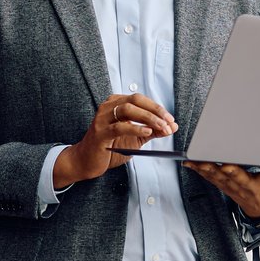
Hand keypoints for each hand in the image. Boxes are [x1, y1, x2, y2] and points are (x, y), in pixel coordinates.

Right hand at [53, 93, 176, 189]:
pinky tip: (146, 132)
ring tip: (160, 127)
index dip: (157, 108)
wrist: (87, 162)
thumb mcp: (136, 138)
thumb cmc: (110, 147)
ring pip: (127, 110)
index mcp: (116, 103)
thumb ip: (152, 131)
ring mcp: (102, 119)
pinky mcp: (100, 133)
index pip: (140, 99)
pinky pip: (119, 127)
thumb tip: (172, 127)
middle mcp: (108, 107)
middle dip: (155, 110)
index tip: (170, 119)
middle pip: (135, 100)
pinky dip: (135, 128)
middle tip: (168, 122)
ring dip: (148, 118)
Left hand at [185, 162, 259, 218]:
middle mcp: (251, 186)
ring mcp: (235, 185)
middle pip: (242, 177)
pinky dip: (200, 168)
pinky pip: (210, 175)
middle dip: (233, 170)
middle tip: (226, 162)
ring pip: (221, 176)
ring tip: (200, 158)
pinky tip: (189, 160)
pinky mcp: (224, 182)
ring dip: (210, 168)